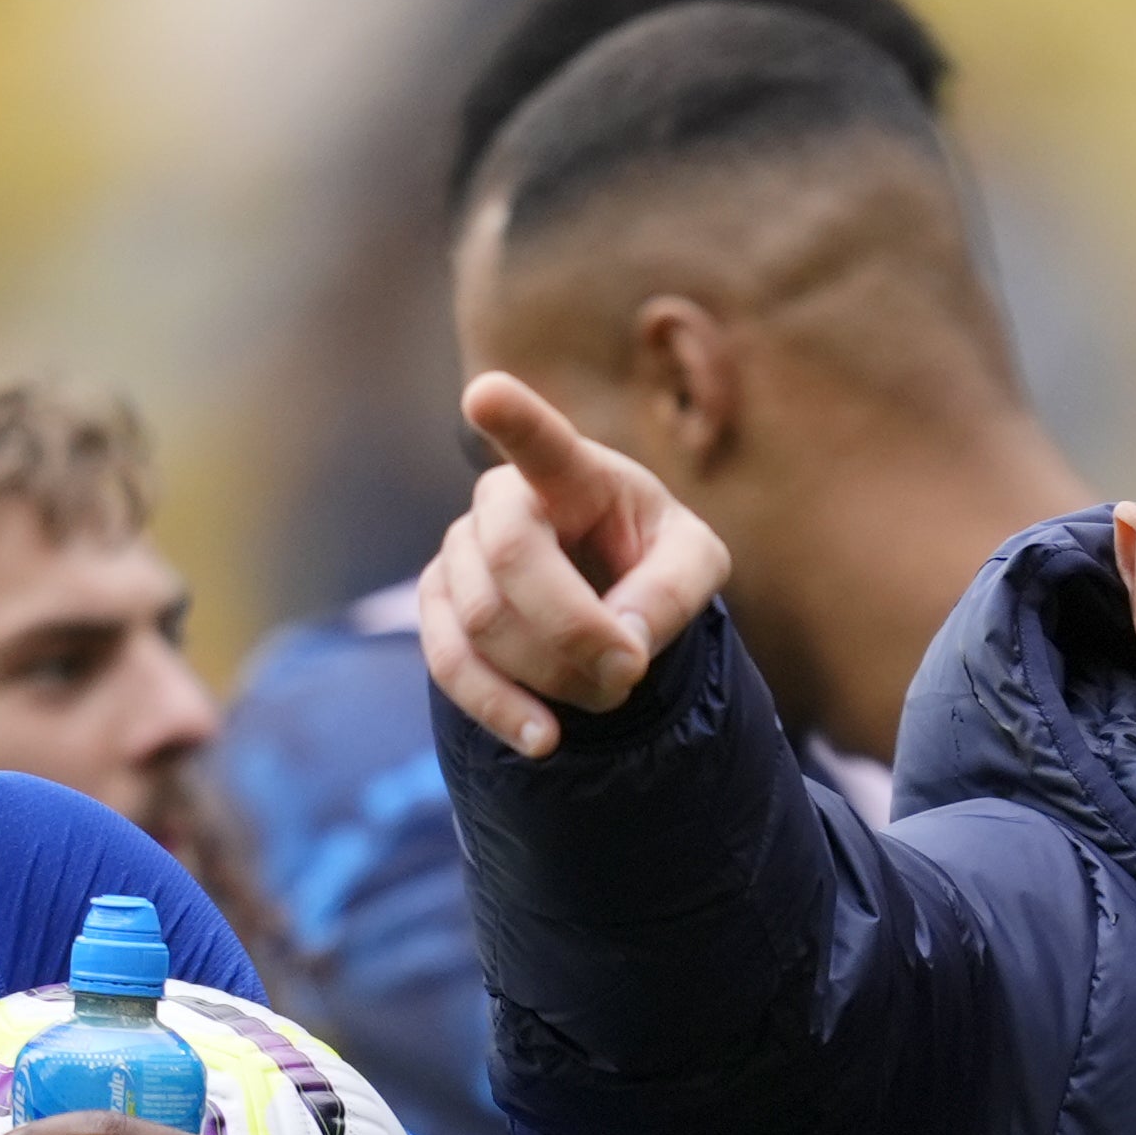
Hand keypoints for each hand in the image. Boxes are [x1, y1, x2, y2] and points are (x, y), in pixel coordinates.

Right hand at [416, 374, 733, 757]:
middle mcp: (501, 500)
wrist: (608, 598)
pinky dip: (499, 708)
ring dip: (554, 676)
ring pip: (484, 623)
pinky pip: (450, 665)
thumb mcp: (696, 564)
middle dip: (573, 630)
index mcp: (572, 472)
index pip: (541, 440)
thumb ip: (673, 591)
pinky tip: (543, 738)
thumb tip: (622, 644)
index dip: (512, 417)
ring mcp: (459, 553)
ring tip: (606, 694)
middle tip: (630, 672)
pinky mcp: (439, 609)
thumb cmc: (653, 560)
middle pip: (511, 558)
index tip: (485, 396)